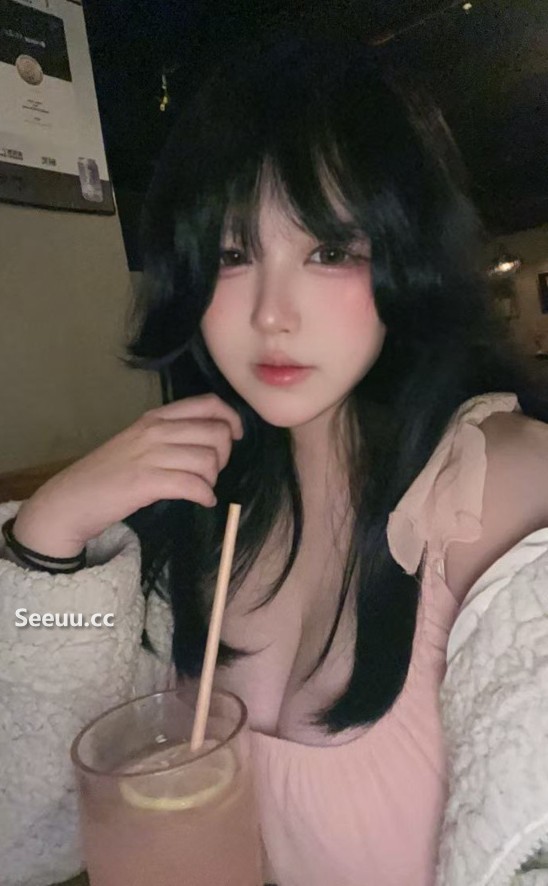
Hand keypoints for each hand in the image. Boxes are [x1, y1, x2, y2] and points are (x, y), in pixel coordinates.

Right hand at [13, 394, 243, 556]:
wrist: (71, 499)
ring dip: (212, 479)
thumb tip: (214, 440)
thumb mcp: (140, 443)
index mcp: (155, 417)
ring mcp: (150, 455)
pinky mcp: (146, 482)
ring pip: (208, 460)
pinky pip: (193, 485)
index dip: (231, 419)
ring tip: (201, 488)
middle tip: (211, 471)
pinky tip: (202, 501)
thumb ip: (172, 435)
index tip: (234, 436)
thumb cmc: (109, 474)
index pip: (208, 404)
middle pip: (216, 433)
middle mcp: (155, 430)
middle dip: (224, 455)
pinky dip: (204, 495)